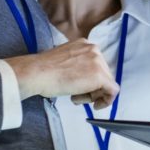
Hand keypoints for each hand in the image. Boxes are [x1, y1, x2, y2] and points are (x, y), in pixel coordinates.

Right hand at [4, 39, 118, 108]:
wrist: (37, 73)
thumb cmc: (43, 70)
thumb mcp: (64, 60)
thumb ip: (77, 65)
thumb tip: (84, 78)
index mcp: (85, 44)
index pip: (96, 65)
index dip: (90, 80)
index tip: (81, 88)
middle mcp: (94, 49)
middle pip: (103, 74)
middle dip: (92, 88)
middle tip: (77, 96)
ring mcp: (98, 62)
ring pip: (107, 83)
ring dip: (93, 94)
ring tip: (76, 97)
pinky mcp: (100, 76)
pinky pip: (112, 91)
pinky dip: (106, 101)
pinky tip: (95, 105)